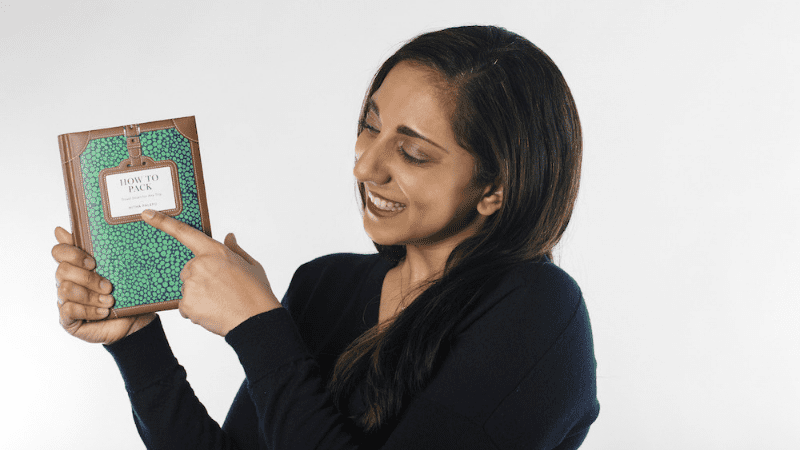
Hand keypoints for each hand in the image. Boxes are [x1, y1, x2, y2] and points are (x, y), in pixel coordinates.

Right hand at [52, 227, 155, 344]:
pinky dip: (89, 310)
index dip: (73, 254)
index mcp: (75, 266)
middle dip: (88, 278)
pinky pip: (68, 310)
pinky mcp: (67, 319)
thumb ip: (95, 249)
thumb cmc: (125, 291)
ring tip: (110, 301)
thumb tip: (60, 230)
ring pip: (65, 290)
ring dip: (90, 295)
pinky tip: (104, 312)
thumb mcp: (116, 268)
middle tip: (109, 286)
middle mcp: (65, 281)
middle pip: (62, 270)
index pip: (58, 251)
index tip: (94, 262)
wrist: (134, 319)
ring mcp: (64, 300)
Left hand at [141, 209, 280, 335]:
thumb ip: (235, 250)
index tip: (147, 214)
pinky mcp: (187, 303)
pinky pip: (185, 306)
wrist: (255, 320)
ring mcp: (191, 284)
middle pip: (189, 270)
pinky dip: (196, 310)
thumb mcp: (251, 265)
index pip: (184, 233)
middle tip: (220, 290)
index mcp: (215, 252)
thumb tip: (229, 237)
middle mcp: (199, 265)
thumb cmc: (257, 293)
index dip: (163, 222)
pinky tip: (213, 312)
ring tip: (220, 302)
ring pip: (188, 289)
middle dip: (201, 279)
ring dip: (199, 296)